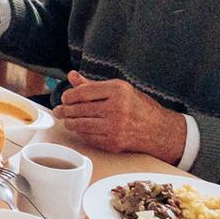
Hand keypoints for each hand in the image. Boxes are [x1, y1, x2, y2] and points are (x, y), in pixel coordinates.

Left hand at [54, 72, 188, 161]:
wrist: (160, 131)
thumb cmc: (139, 106)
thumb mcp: (120, 89)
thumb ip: (93, 84)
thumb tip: (72, 75)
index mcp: (117, 90)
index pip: (82, 92)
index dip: (68, 96)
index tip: (64, 98)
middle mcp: (116, 108)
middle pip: (79, 109)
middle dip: (65, 110)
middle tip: (59, 110)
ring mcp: (115, 127)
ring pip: (80, 124)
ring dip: (69, 122)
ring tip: (66, 119)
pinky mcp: (114, 143)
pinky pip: (88, 137)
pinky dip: (81, 133)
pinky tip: (79, 129)